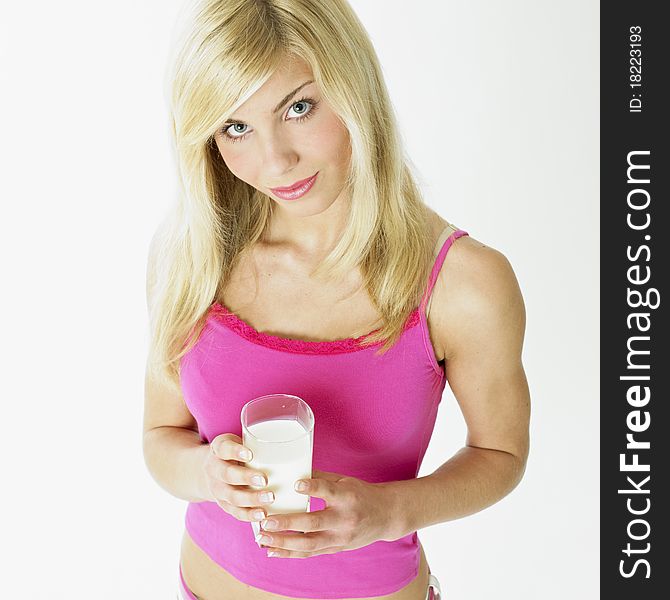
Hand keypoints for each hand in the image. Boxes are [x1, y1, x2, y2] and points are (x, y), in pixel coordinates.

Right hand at [201, 433, 275, 522]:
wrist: (212, 471)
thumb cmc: (235, 452)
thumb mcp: (238, 441)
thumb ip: (256, 441)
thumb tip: (293, 439)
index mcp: (218, 450)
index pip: (224, 449)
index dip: (236, 452)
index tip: (250, 454)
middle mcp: (214, 470)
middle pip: (227, 475)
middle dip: (246, 478)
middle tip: (265, 479)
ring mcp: (218, 490)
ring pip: (232, 496)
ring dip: (251, 499)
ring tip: (270, 498)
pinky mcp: (224, 505)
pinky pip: (236, 512)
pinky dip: (249, 515)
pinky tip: (263, 515)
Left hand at [257, 470, 398, 558]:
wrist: (386, 516)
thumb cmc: (361, 494)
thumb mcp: (344, 480)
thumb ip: (320, 478)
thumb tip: (291, 469)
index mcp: (347, 497)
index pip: (328, 492)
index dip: (312, 488)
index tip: (295, 484)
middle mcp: (344, 519)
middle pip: (313, 524)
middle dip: (287, 524)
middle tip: (265, 521)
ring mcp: (340, 538)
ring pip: (308, 545)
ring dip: (283, 543)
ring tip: (262, 538)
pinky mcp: (336, 549)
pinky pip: (310, 554)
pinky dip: (290, 553)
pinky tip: (272, 551)